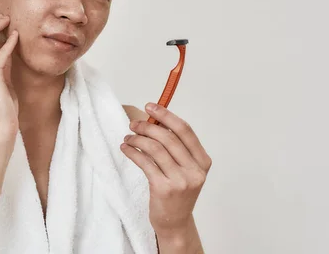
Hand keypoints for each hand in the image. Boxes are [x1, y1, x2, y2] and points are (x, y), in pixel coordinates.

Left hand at [120, 104, 211, 235]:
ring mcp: (181, 181)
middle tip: (133, 124)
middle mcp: (195, 170)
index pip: (185, 130)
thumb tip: (154, 121)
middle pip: (168, 137)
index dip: (166, 115)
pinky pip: (144, 162)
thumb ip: (176, 147)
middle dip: (147, 126)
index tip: (150, 106)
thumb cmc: (177, 191)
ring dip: (137, 139)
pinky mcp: (163, 188)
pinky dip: (132, 152)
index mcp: (203, 161)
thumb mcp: (185, 169)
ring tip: (128, 138)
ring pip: (155, 148)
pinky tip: (125, 149)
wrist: (174, 222)